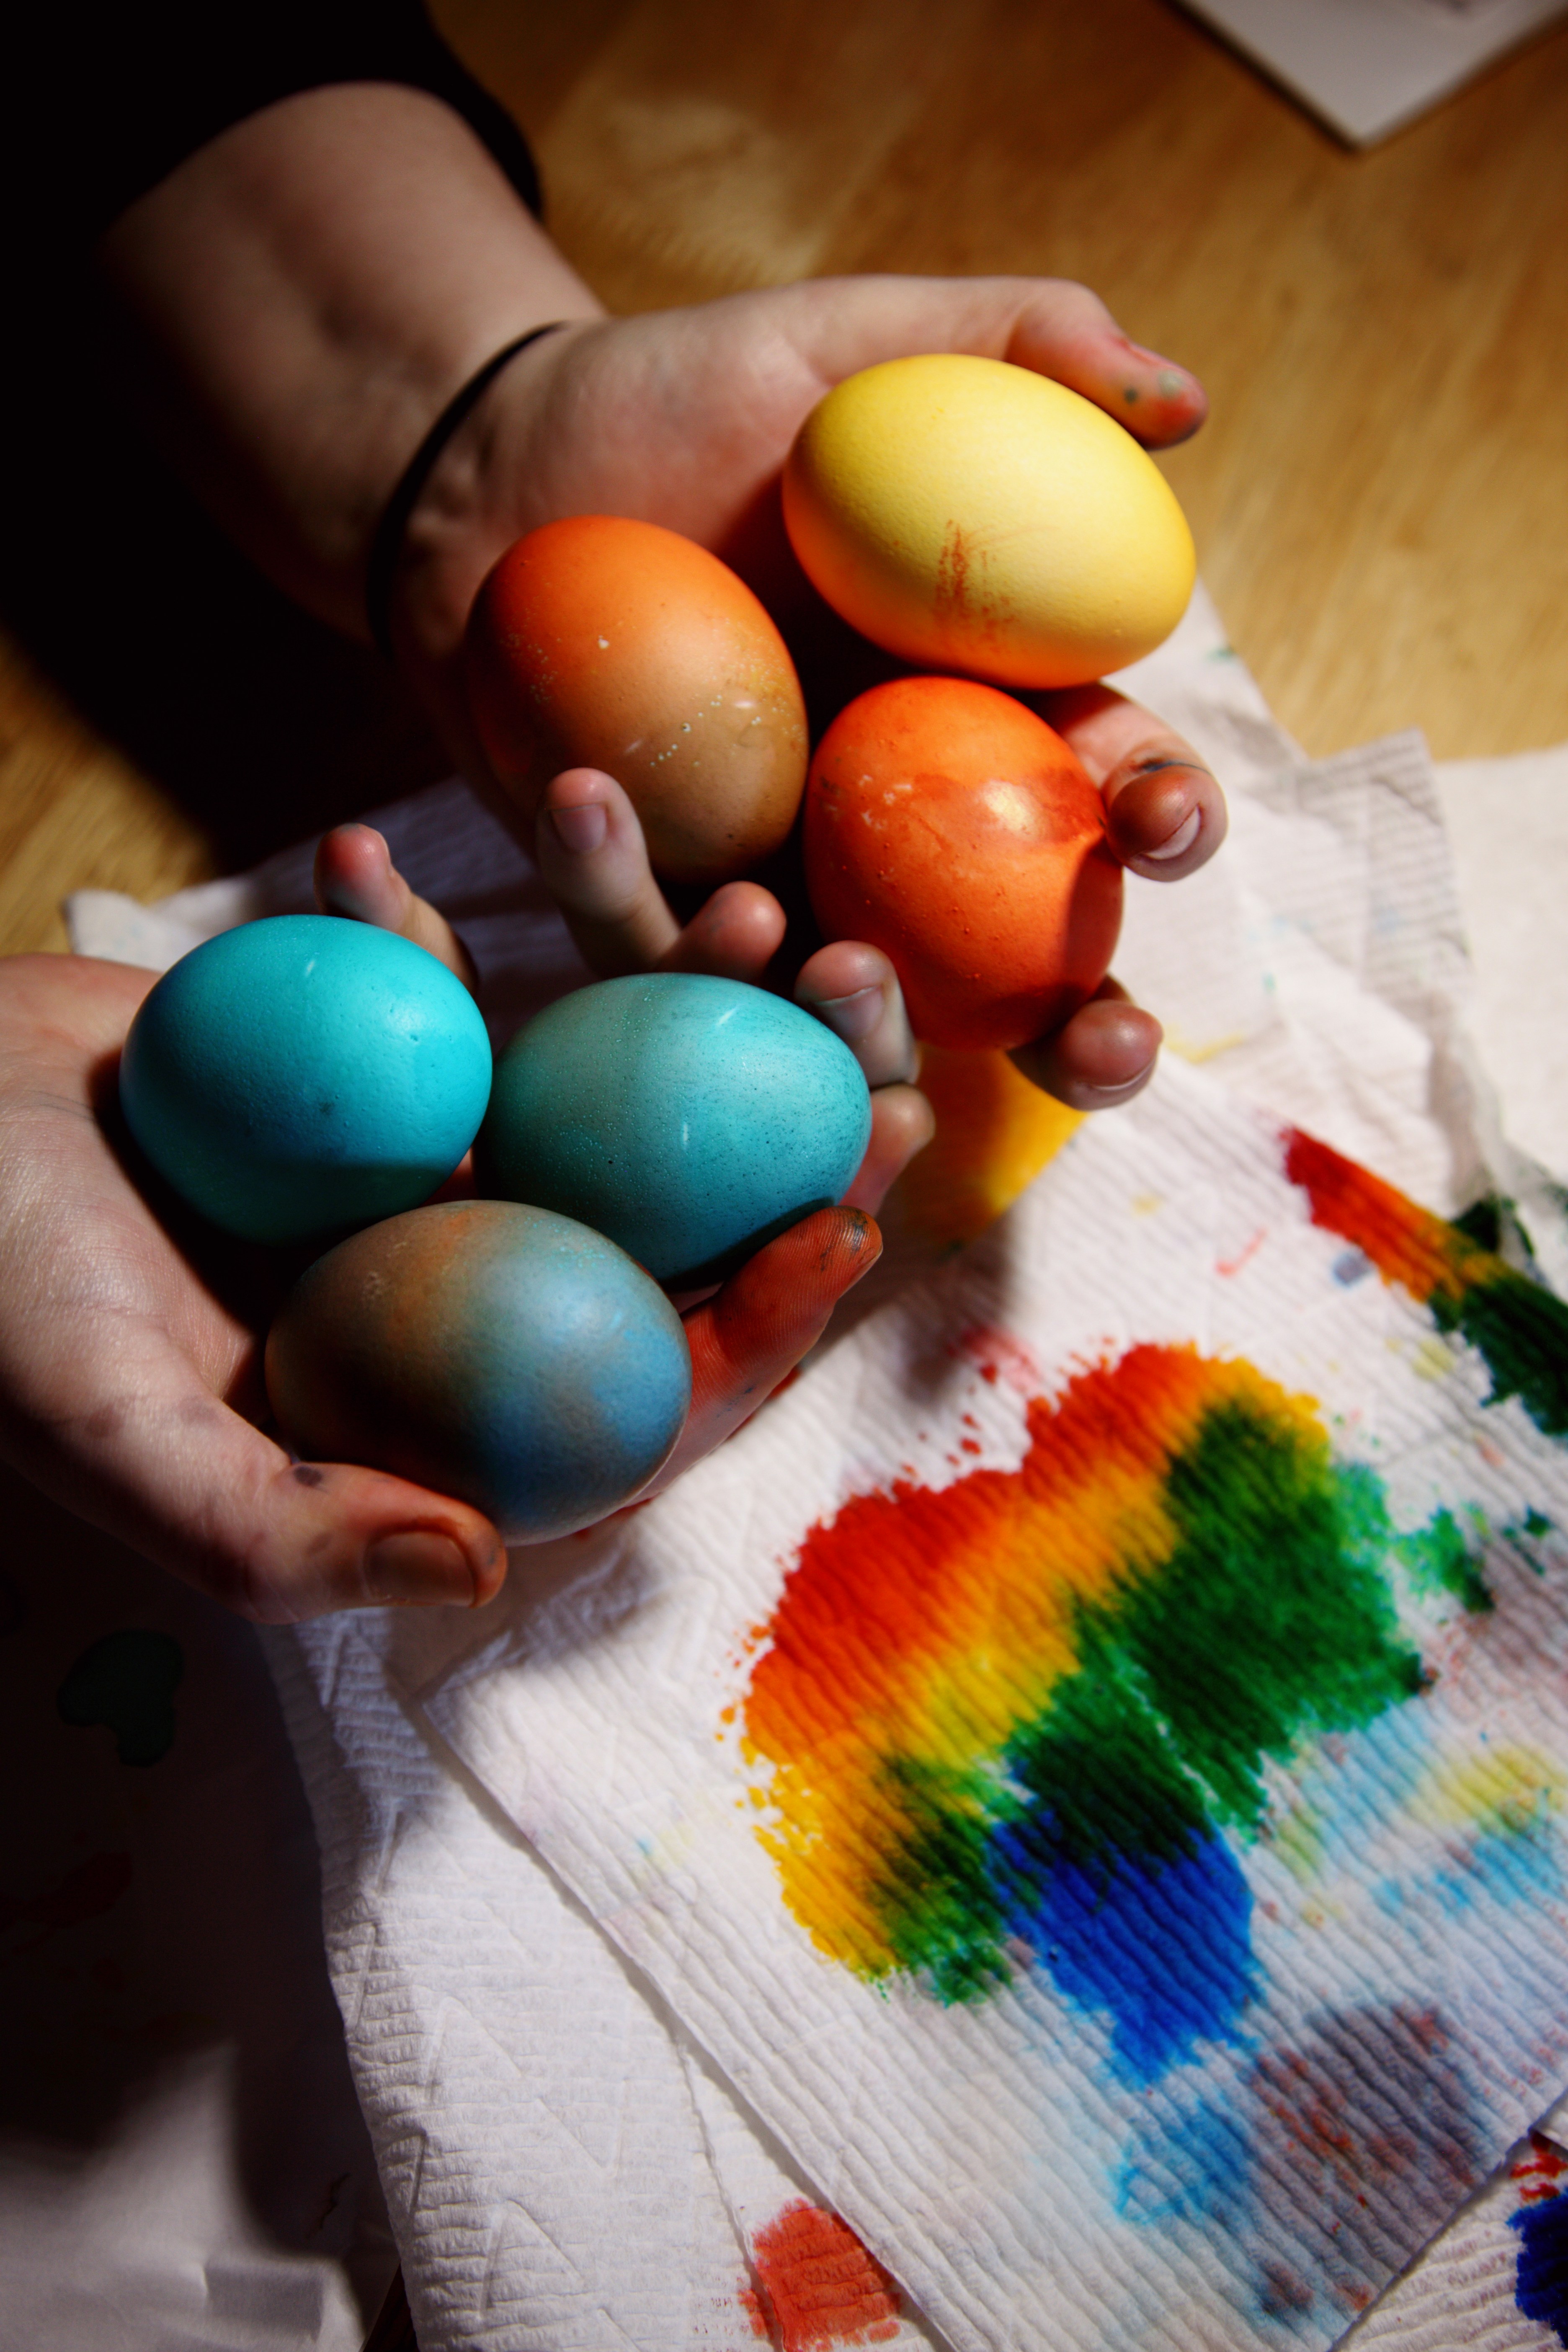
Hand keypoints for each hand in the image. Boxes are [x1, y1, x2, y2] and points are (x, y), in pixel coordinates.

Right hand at [0, 946, 885, 1622]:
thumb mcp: (110, 1434)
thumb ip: (279, 1532)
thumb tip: (481, 1567)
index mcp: (431, 1422)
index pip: (628, 1402)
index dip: (748, 1332)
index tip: (832, 1232)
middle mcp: (458, 1305)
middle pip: (659, 1243)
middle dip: (777, 1161)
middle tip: (884, 1068)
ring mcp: (433, 1180)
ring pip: (601, 1102)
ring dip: (684, 1007)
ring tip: (760, 912)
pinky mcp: (393, 1072)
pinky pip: (488, 996)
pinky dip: (521, 919)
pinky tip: (590, 832)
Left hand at [104, 99, 1224, 1110]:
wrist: (494, 464)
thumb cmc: (687, 399)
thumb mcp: (849, 350)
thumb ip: (1019, 352)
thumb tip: (1187, 401)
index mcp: (984, 715)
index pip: (1109, 783)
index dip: (1163, 814)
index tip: (1163, 822)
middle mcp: (897, 833)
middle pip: (1024, 962)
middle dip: (1087, 1028)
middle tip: (1112, 1050)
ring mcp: (777, 885)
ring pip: (852, 1011)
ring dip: (872, 1026)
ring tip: (846, 967)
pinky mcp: (645, 909)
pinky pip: (659, 952)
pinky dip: (655, 921)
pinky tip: (629, 838)